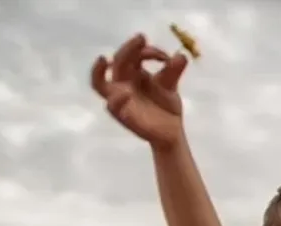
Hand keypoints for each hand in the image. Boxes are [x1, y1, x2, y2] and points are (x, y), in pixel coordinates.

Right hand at [91, 33, 188, 147]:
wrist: (172, 132)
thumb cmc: (166, 107)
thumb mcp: (170, 85)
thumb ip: (174, 71)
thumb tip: (182, 55)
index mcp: (133, 73)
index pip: (133, 54)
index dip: (147, 50)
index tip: (166, 57)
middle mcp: (123, 83)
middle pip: (117, 62)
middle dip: (128, 49)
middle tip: (141, 38)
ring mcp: (120, 99)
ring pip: (99, 84)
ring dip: (98, 72)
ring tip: (103, 59)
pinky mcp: (123, 116)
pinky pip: (113, 107)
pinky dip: (116, 99)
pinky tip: (126, 93)